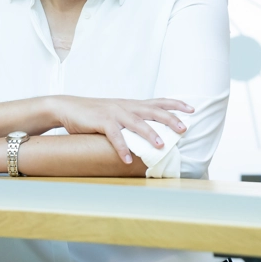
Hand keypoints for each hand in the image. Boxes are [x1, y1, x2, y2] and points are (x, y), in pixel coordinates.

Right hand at [51, 96, 193, 164]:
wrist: (68, 107)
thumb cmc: (95, 114)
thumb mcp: (117, 113)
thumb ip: (132, 120)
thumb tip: (151, 133)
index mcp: (132, 104)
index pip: (159, 101)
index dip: (176, 104)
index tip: (192, 109)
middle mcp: (126, 107)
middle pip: (153, 111)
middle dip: (170, 119)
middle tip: (184, 129)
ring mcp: (114, 113)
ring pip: (136, 122)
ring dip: (149, 134)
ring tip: (160, 146)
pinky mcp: (101, 121)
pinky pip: (114, 135)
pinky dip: (122, 148)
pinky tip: (127, 160)